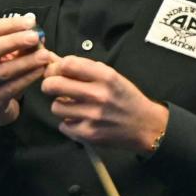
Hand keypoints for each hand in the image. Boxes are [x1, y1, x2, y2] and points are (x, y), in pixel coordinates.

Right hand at [0, 15, 53, 125]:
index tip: (32, 22)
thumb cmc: (4, 76)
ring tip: (45, 56)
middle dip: (15, 41)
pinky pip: (10, 88)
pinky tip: (40, 72)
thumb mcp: (10, 57)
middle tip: (35, 37)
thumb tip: (36, 27)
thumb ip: (22, 44)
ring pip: (3, 70)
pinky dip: (27, 79)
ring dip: (26, 62)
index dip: (11, 24)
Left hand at [41, 56, 167, 152]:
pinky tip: (80, 120)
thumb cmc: (125, 97)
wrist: (146, 126)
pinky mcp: (89, 134)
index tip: (57, 71)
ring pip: (56, 107)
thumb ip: (84, 68)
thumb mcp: (111, 76)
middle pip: (54, 85)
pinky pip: (63, 125)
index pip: (67, 64)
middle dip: (49, 84)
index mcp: (105, 76)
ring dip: (60, 106)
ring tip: (72, 106)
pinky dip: (69, 123)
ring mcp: (93, 116)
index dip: (57, 67)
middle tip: (53, 87)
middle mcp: (98, 95)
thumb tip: (54, 61)